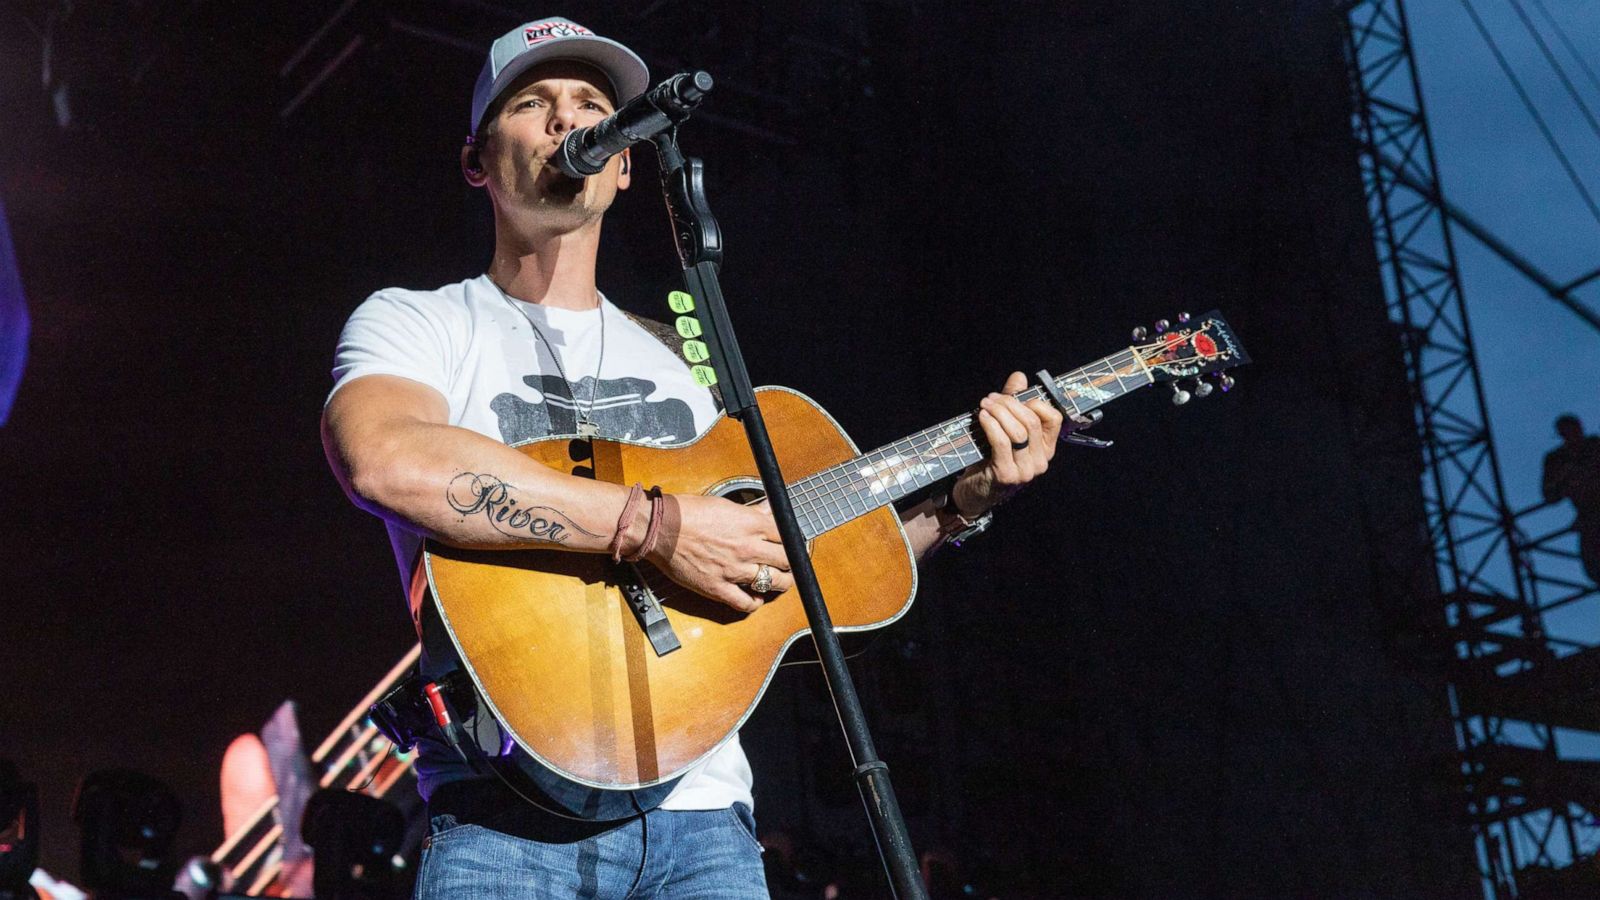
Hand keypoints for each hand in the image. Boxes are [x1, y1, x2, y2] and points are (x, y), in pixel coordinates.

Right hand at [645, 494, 793, 612]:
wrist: (660, 528)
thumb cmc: (687, 512)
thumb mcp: (726, 505)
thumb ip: (752, 513)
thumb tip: (768, 510)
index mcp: (751, 523)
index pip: (787, 535)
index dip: (792, 541)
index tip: (792, 544)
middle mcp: (748, 547)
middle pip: (786, 559)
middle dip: (790, 562)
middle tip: (789, 563)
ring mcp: (734, 569)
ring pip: (773, 581)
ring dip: (781, 582)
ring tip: (780, 580)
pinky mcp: (718, 588)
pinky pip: (746, 603)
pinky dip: (755, 603)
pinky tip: (756, 598)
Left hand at [952, 371, 1066, 514]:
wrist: (974, 492)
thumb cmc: (991, 459)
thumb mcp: (1004, 428)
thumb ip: (1014, 403)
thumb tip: (1020, 376)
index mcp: (1046, 448)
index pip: (1054, 418)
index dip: (1035, 402)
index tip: (1013, 396)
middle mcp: (1041, 461)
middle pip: (1031, 422)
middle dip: (1010, 404)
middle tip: (991, 398)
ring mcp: (1026, 470)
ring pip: (1018, 431)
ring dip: (998, 413)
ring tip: (984, 406)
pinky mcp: (1007, 475)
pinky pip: (1002, 443)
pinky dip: (991, 425)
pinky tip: (982, 417)